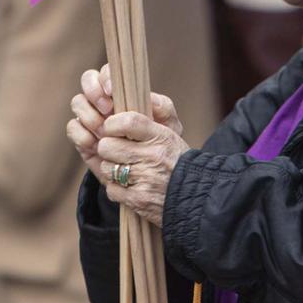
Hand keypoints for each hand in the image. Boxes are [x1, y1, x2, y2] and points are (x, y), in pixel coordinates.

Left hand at [66, 66, 188, 225]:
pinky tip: (129, 186)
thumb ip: (150, 114)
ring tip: (125, 169)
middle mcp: (153, 156)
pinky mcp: (138, 199)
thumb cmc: (176, 160)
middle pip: (108, 145)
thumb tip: (122, 102)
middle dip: (108, 148)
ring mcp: (145, 179)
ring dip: (112, 170)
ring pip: (108, 168)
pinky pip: (112, 190)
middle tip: (116, 151)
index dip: (113, 123)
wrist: (195, 194)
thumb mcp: (170, 132)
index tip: (111, 126)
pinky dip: (117, 189)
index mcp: (160, 135)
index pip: (128, 121)